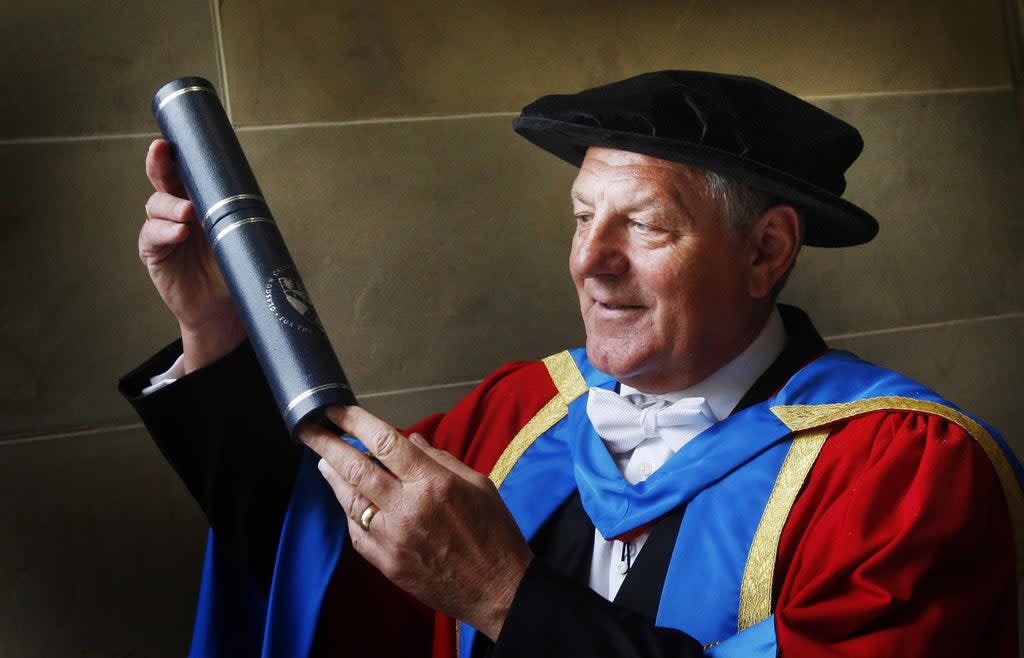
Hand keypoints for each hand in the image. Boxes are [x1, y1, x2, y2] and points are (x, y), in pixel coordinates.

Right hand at [140, 139, 245, 371]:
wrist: (225, 306)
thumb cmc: (233, 266)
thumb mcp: (238, 233)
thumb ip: (235, 210)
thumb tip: (243, 185)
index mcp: (197, 200)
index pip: (182, 173)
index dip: (173, 156)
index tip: (169, 141)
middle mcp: (176, 210)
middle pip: (162, 181)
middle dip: (160, 164)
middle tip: (163, 153)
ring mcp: (163, 230)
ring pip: (156, 206)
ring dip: (171, 206)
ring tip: (188, 213)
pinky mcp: (155, 252)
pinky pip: (153, 236)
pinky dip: (165, 232)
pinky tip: (179, 232)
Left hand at [298, 406, 533, 640]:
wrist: (497, 589)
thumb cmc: (494, 532)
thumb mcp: (478, 484)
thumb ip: (441, 459)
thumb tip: (409, 439)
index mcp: (434, 483)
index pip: (385, 442)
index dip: (355, 422)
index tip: (337, 410)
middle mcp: (408, 507)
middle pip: (356, 468)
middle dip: (327, 445)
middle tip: (308, 430)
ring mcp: (393, 538)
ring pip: (350, 500)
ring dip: (333, 477)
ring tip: (323, 461)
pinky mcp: (387, 563)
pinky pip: (356, 532)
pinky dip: (349, 512)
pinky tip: (347, 501)